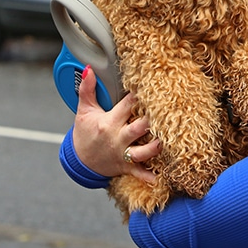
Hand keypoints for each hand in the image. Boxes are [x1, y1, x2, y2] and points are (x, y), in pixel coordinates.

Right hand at [72, 65, 160, 182]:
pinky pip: (138, 173)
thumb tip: (88, 69)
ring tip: (167, 140)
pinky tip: (160, 178)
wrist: (80, 160)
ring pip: (142, 152)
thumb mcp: (84, 111)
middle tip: (167, 112)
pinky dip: (149, 177)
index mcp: (109, 122)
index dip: (139, 96)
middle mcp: (117, 138)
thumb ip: (87, 89)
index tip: (152, 87)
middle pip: (138, 128)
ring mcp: (122, 154)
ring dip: (155, 148)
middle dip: (151, 122)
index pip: (127, 106)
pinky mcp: (126, 166)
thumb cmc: (85, 133)